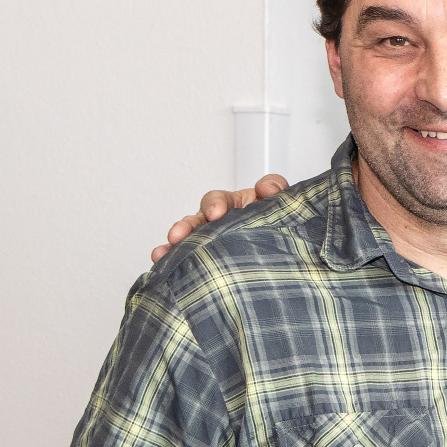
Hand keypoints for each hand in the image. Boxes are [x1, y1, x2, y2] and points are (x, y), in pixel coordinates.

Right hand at [151, 174, 287, 262]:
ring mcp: (212, 236)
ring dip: (179, 237)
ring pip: (190, 234)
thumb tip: (265, 188)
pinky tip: (160, 258)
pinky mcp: (206, 253)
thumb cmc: (280, 223)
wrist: (286, 251)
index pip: (222, 198)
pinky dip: (171, 255)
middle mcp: (221, 218)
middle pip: (201, 215)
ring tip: (167, 247)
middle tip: (183, 233)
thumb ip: (277, 191)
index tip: (216, 213)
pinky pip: (185, 253)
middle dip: (190, 223)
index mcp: (238, 204)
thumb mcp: (283, 204)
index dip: (217, 203)